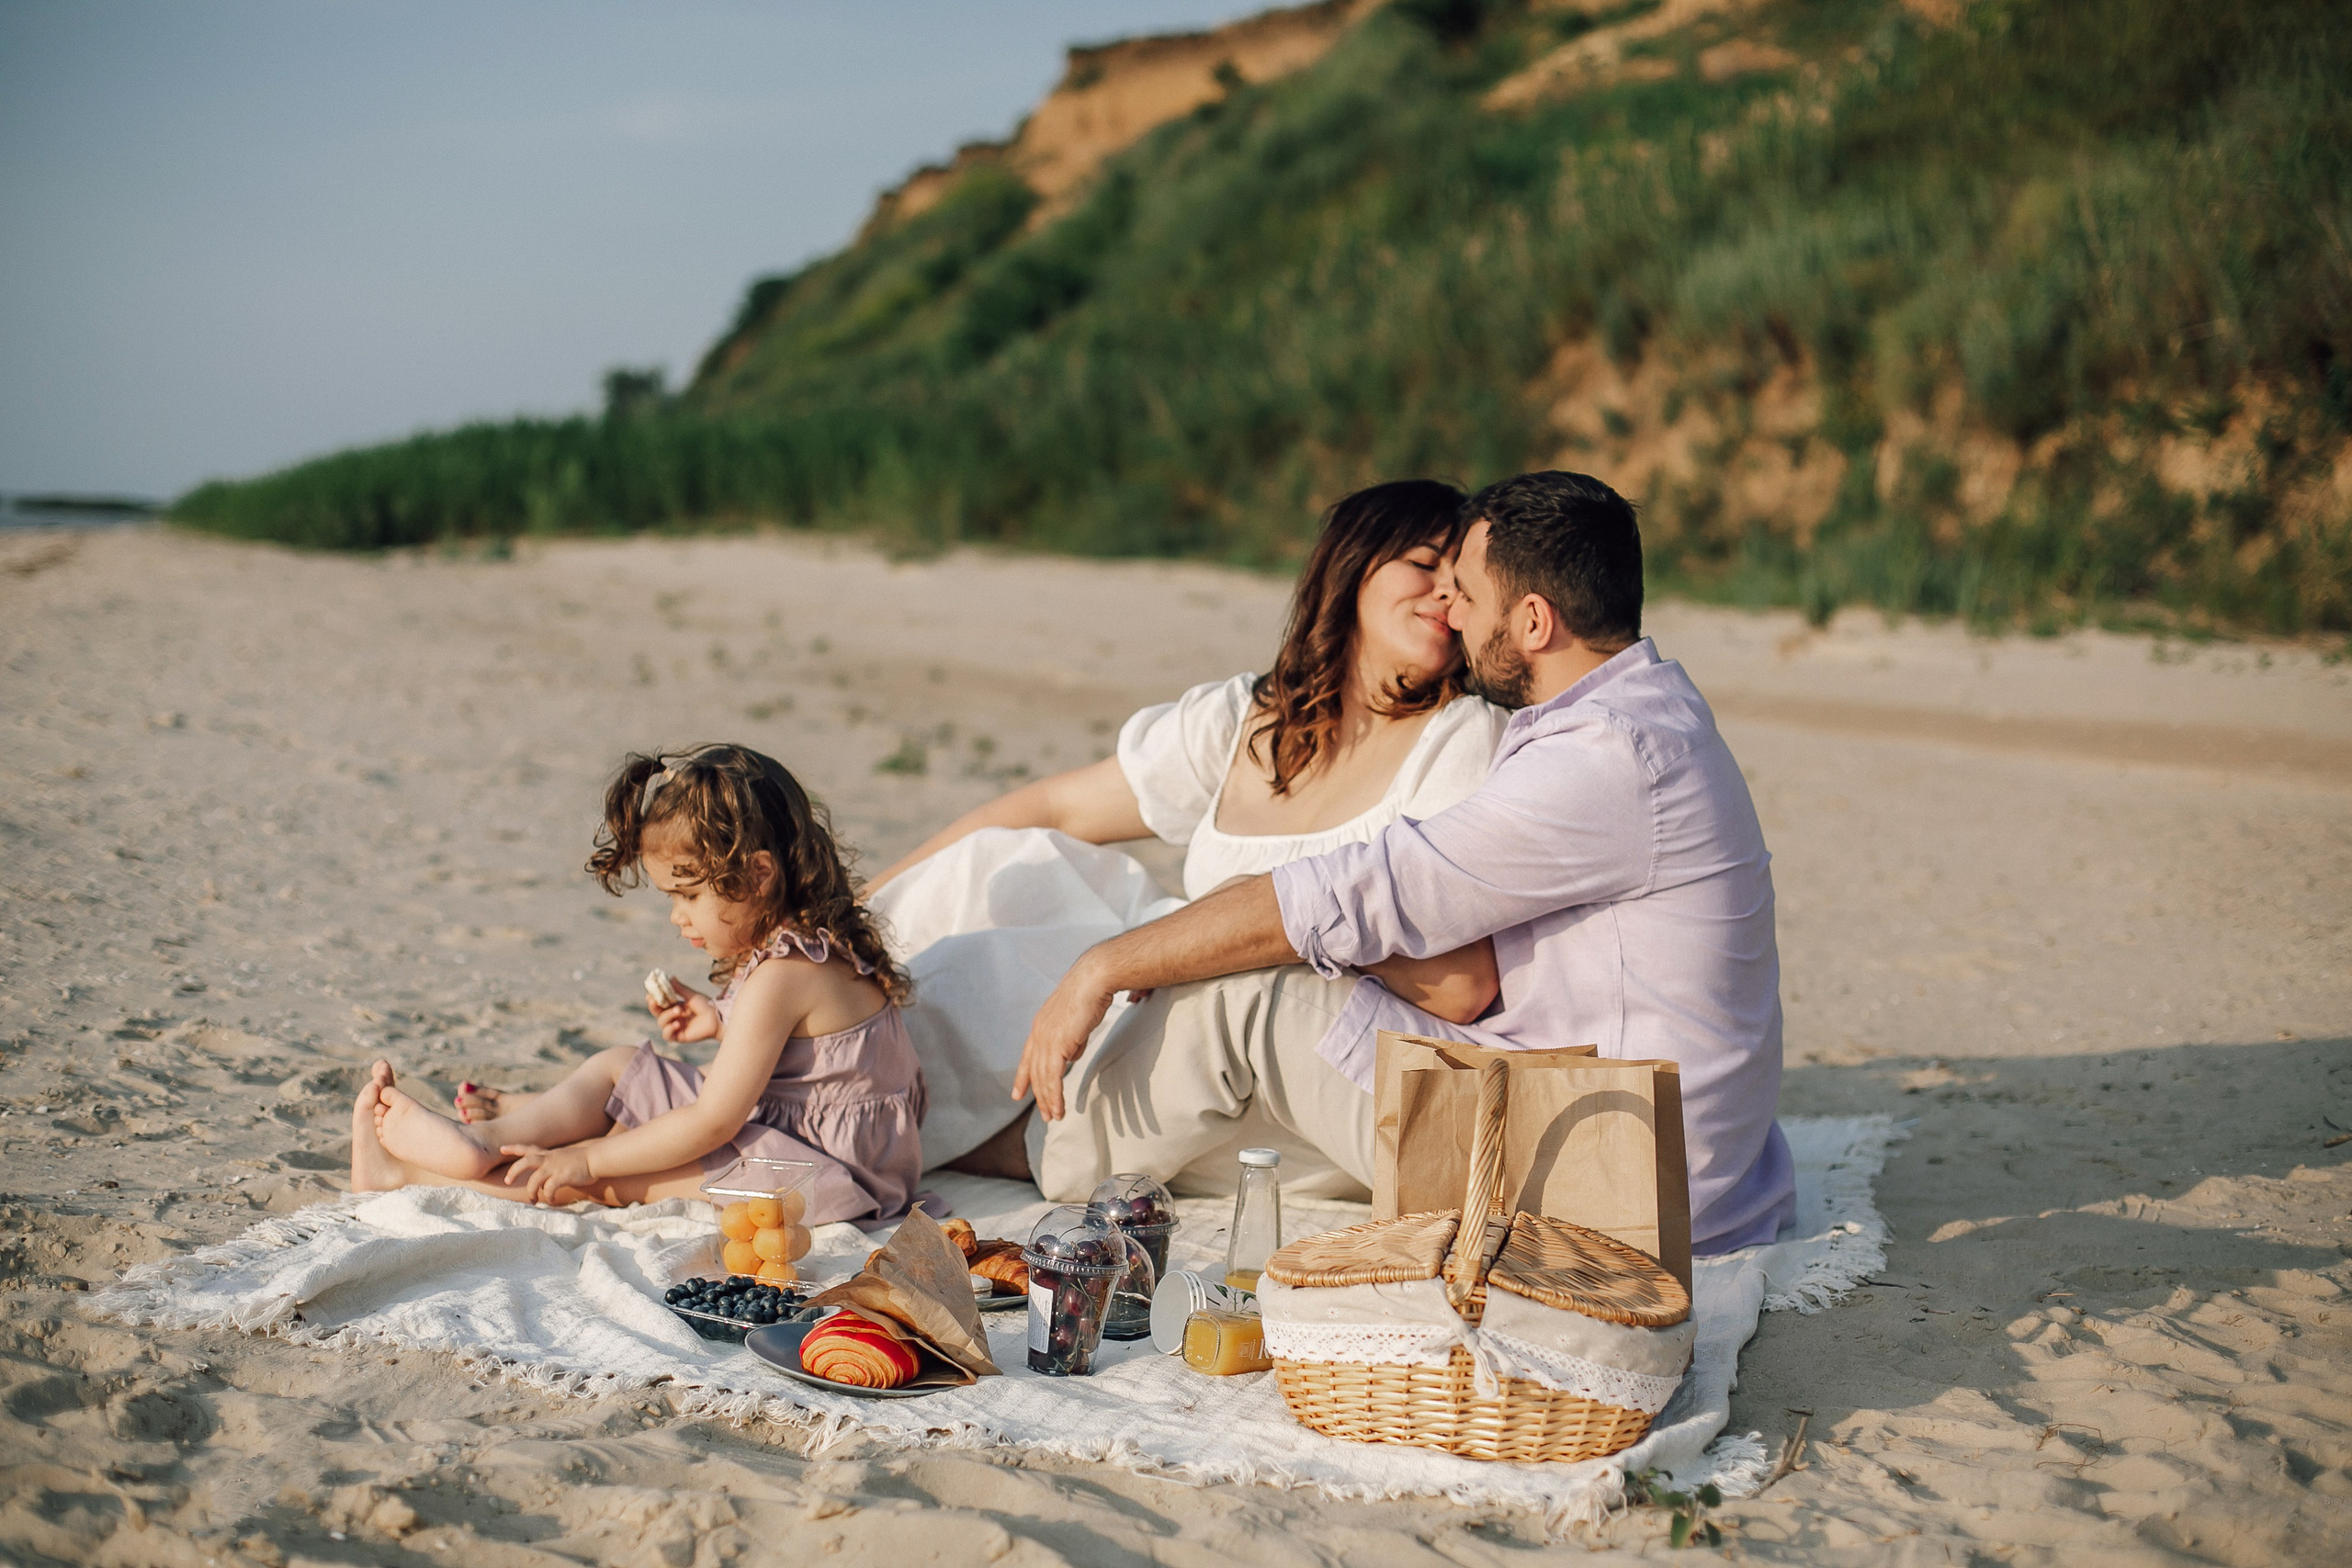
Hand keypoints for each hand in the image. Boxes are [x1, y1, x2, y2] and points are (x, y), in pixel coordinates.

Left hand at [501, 1144, 595, 1204]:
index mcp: (549, 1154)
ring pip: (534, 1179)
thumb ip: (553, 1165)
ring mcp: (556, 1167)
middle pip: (525, 1161)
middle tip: (507, 1181)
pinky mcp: (563, 1176)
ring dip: (530, 1191)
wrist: (597, 1159)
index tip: (502, 1149)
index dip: (514, 1148)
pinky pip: (549, 1189)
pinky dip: (548, 1197)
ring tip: (532, 1200)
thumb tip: (546, 1179)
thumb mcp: (564, 1158)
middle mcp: (549, 1159)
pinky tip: (551, 1201)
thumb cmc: (583, 1161)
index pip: (528, 1149)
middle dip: (514, 1171)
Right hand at [650, 981, 719, 1043]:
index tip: (649, 995)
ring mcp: (676, 1027)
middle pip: (657, 1013)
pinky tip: (676, 1024)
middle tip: (655, 1001)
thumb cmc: (707, 1005)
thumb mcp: (691, 995)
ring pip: (661, 1023)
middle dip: (655, 1007)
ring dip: (667, 1016)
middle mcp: (674, 1017)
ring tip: (679, 1011)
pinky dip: (669, 1029)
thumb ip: (680, 988)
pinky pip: (667, 1035)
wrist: (717, 1017)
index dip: (653, 1000)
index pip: (660, 1004)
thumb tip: (670, 977)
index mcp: (675, 1006)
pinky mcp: (680, 1036)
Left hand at [1012, 955, 1117, 1120]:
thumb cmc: (1090, 994)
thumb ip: (1072, 1040)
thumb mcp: (1077, 1020)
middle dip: (1038, 1095)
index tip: (1018, 1093)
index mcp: (1041, 1025)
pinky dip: (1055, 1096)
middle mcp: (1038, 1033)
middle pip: (1034, 1071)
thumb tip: (1072, 1055)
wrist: (1093, 980)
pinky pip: (1053, 1078)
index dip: (1023, 1077)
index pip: (1028, 1056)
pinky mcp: (1057, 1045)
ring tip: (1054, 1116)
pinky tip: (1059, 1108)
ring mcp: (1045, 1039)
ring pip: (1042, 1078)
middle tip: (1045, 1113)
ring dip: (1048, 1100)